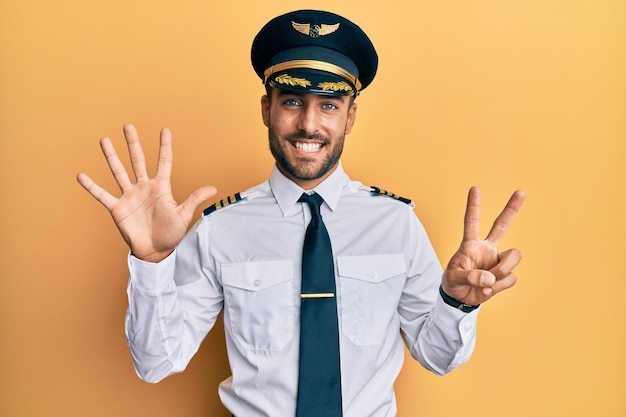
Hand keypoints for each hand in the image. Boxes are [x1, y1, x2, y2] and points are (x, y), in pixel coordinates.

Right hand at [76, 124, 216, 261]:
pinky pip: (102, 195)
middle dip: (133, 143)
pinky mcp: (118, 208)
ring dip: (111, 156)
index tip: (165, 130)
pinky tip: (81, 175)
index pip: (164, 162)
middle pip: (138, 161)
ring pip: (119, 172)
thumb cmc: (171, 234)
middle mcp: (144, 188)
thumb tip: (213, 188)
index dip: (165, 146)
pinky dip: (92, 186)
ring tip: (104, 140)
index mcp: (161, 188)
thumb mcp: (183, 215)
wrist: (155, 252)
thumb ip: (194, 199)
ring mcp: (130, 196)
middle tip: (128, 126)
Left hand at [442, 186, 525, 306]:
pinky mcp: (505, 275)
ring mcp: (497, 260)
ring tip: (488, 282)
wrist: (461, 299)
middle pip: (501, 225)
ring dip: (502, 271)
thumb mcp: (453, 279)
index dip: (473, 206)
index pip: (471, 222)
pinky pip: (511, 278)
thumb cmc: (453, 283)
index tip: (475, 188)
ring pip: (513, 256)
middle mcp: (486, 248)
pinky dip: (500, 286)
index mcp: (470, 245)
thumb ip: (470, 277)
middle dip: (511, 209)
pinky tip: (489, 290)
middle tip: (521, 192)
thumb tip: (490, 278)